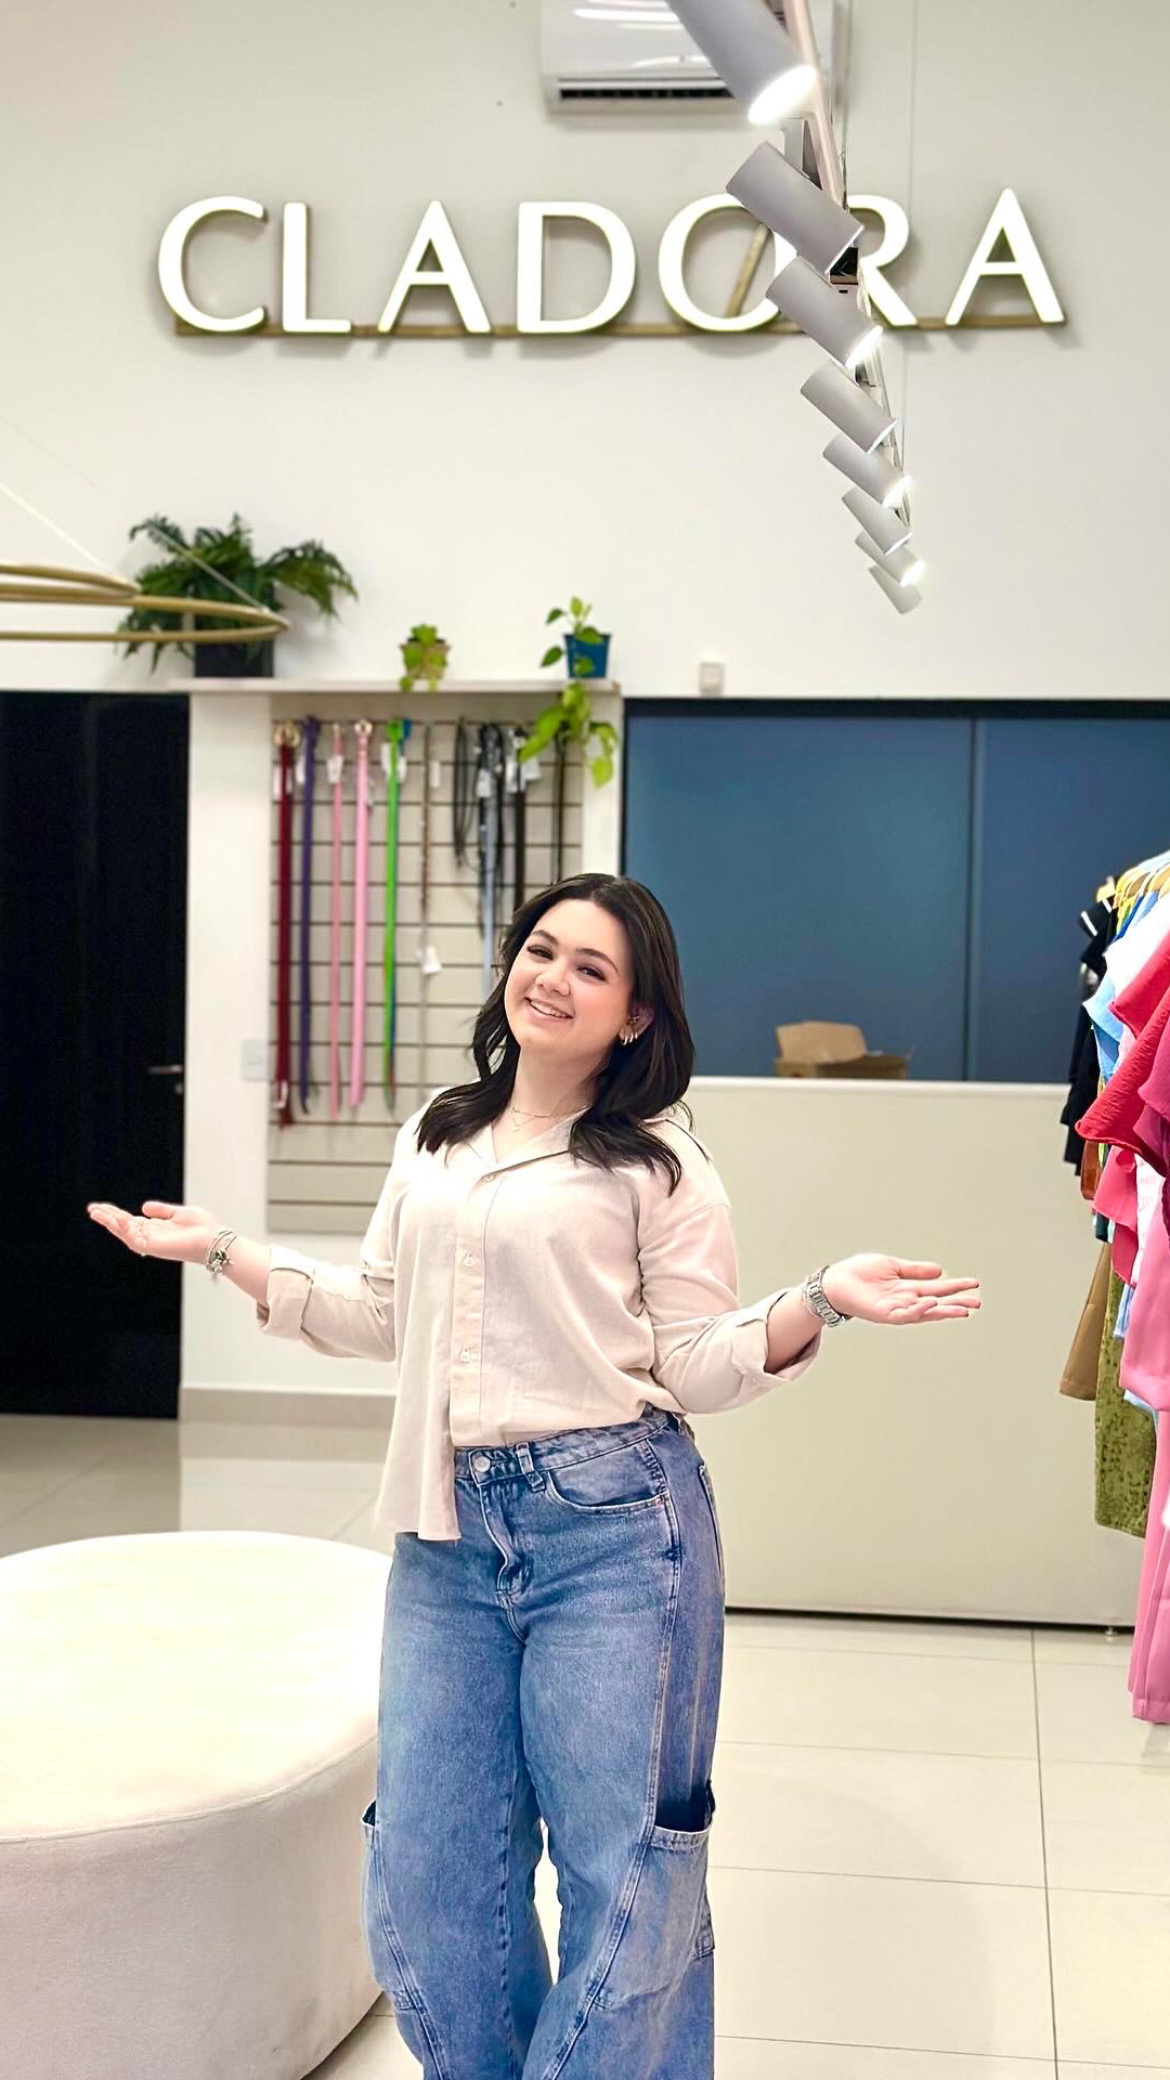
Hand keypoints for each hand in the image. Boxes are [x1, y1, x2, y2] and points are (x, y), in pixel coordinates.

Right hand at [86, 1199, 218, 1265]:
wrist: (216, 1240)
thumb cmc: (203, 1228)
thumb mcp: (179, 1213)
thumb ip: (161, 1211)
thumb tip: (143, 1206)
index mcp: (156, 1229)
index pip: (130, 1221)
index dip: (116, 1214)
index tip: (101, 1207)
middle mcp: (151, 1237)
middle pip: (123, 1227)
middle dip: (107, 1218)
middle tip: (92, 1209)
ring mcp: (152, 1243)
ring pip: (124, 1233)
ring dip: (109, 1223)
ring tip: (95, 1212)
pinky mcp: (154, 1247)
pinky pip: (133, 1238)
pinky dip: (123, 1228)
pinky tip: (114, 1218)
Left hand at [821, 1255, 980, 1326]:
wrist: (836, 1281)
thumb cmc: (860, 1273)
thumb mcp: (893, 1266)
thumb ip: (915, 1270)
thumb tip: (940, 1270)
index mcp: (909, 1288)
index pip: (938, 1288)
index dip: (956, 1286)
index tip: (974, 1284)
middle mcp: (906, 1301)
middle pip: (937, 1303)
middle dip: (956, 1304)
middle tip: (977, 1303)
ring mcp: (896, 1309)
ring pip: (925, 1313)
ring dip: (943, 1311)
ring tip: (962, 1309)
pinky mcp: (884, 1314)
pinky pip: (905, 1314)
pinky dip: (919, 1310)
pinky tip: (932, 1304)